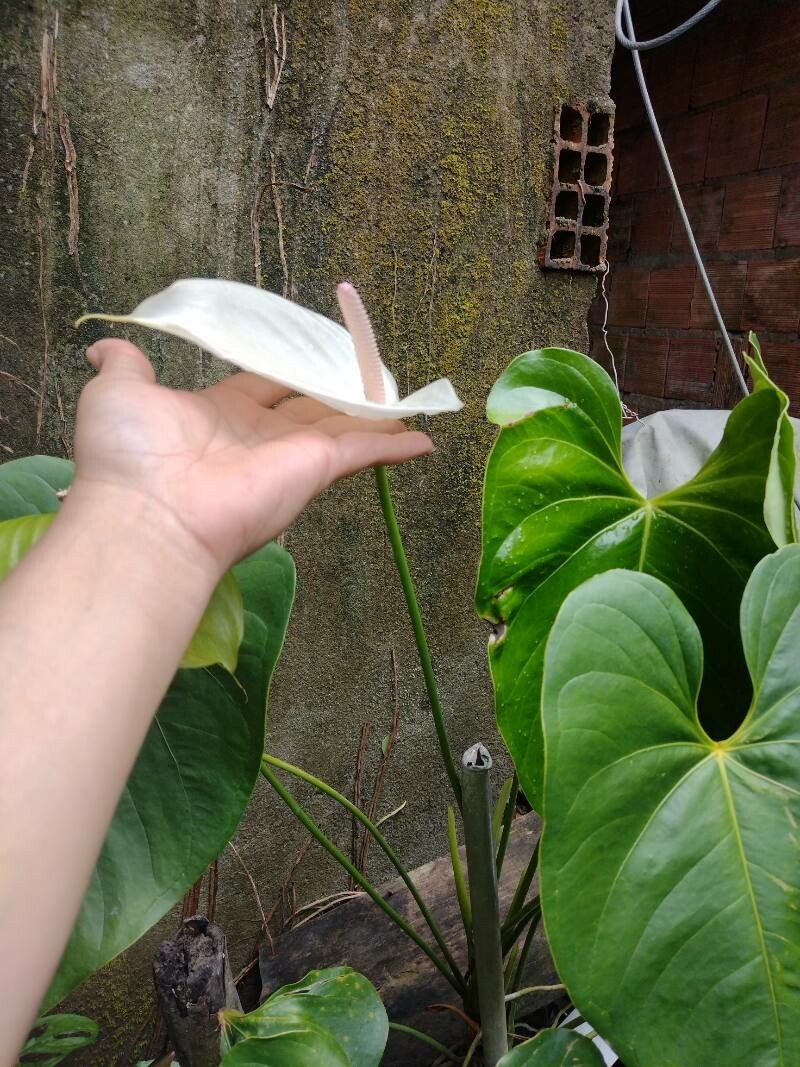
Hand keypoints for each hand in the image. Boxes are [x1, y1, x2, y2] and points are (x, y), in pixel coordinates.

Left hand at [71, 339, 432, 574]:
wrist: (148, 513)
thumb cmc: (129, 457)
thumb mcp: (117, 393)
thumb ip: (124, 364)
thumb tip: (104, 346)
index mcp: (220, 413)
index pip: (264, 385)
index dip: (286, 369)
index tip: (309, 353)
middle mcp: (260, 436)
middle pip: (310, 405)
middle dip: (336, 391)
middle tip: (367, 373)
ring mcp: (291, 456)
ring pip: (344, 427)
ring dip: (375, 416)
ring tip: (407, 403)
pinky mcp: (316, 470)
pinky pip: (364, 451)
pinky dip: (395, 445)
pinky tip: (424, 437)